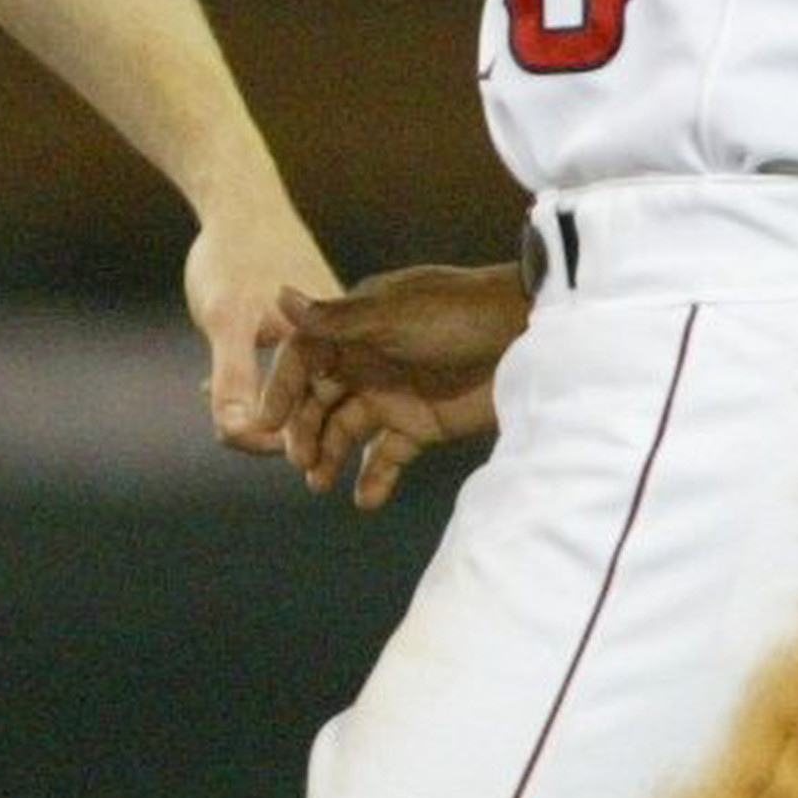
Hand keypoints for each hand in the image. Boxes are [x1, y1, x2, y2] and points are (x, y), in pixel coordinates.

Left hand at [184, 204, 340, 452]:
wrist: (239, 197)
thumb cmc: (235, 256)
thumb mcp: (226, 322)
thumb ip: (233, 379)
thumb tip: (239, 434)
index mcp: (335, 345)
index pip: (314, 420)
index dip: (274, 441)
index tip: (232, 434)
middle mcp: (343, 338)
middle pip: (311, 406)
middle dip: (272, 425)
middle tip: (229, 426)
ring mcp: (329, 327)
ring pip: (299, 385)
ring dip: (263, 402)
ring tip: (228, 409)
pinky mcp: (309, 318)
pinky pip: (287, 361)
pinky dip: (256, 375)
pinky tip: (219, 379)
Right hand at [260, 260, 529, 507]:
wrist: (531, 334)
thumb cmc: (460, 313)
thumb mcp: (395, 315)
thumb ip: (337, 318)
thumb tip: (279, 297)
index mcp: (355, 329)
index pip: (303, 359)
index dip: (282, 389)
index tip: (266, 423)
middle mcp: (366, 362)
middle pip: (319, 402)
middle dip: (304, 432)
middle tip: (300, 462)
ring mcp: (393, 395)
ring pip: (345, 432)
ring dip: (330, 457)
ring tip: (320, 483)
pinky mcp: (421, 426)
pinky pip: (387, 457)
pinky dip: (373, 479)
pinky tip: (363, 501)